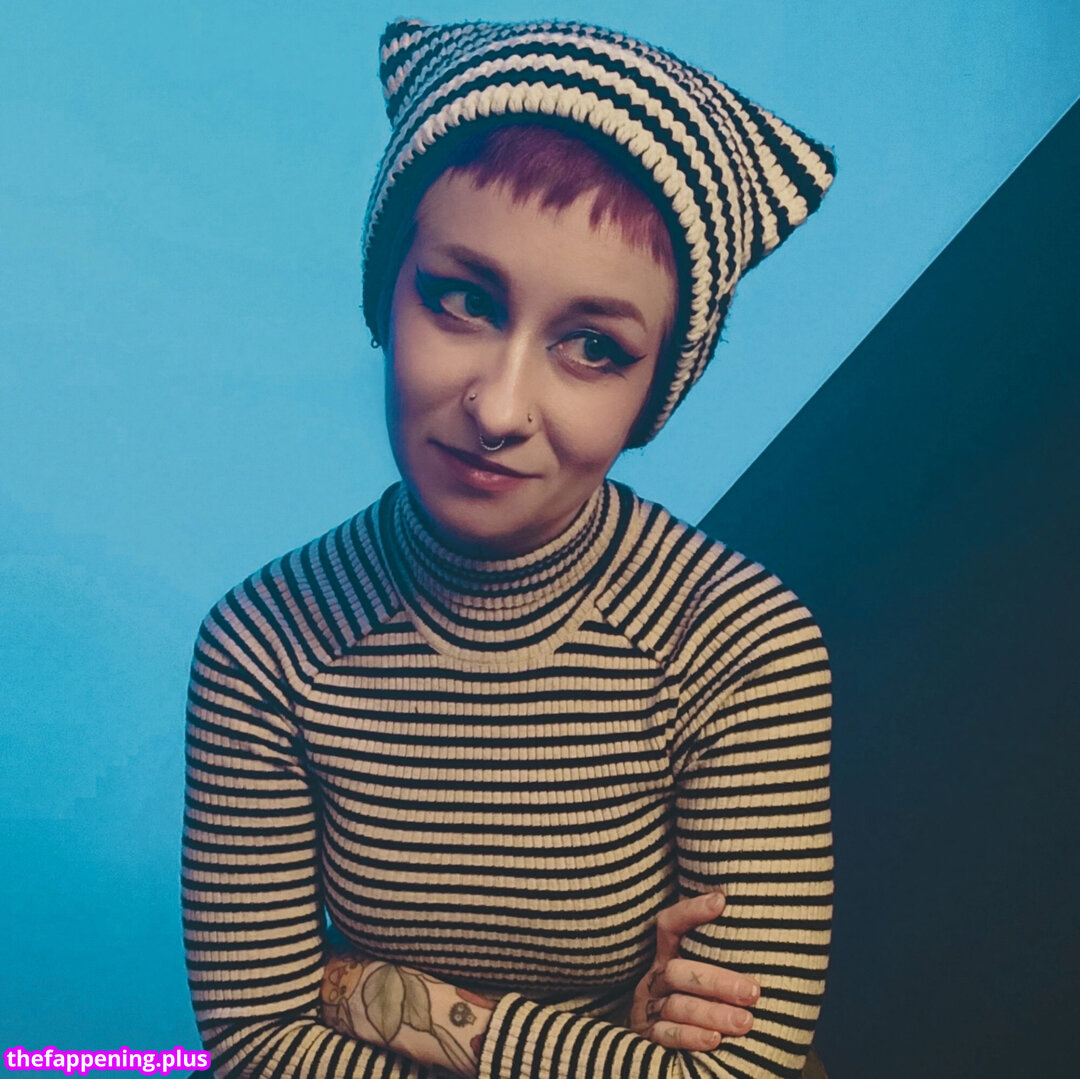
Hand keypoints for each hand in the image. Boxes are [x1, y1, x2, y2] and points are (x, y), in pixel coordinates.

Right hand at [629, 891, 760, 1050]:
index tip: (721, 901)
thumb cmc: (692, 998)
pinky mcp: (650, 1037)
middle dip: (716, 981)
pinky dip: (691, 1037)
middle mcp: (655, 979)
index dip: (690, 912)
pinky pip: (668, 1036)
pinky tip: (715, 1040)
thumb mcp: (695, 971)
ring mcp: (650, 1008)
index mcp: (665, 956)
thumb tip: (766, 934)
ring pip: (677, 1006)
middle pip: (678, 972)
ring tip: (745, 1022)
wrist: (656, 1040)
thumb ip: (715, 954)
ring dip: (712, 1013)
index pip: (670, 925)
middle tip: (752, 991)